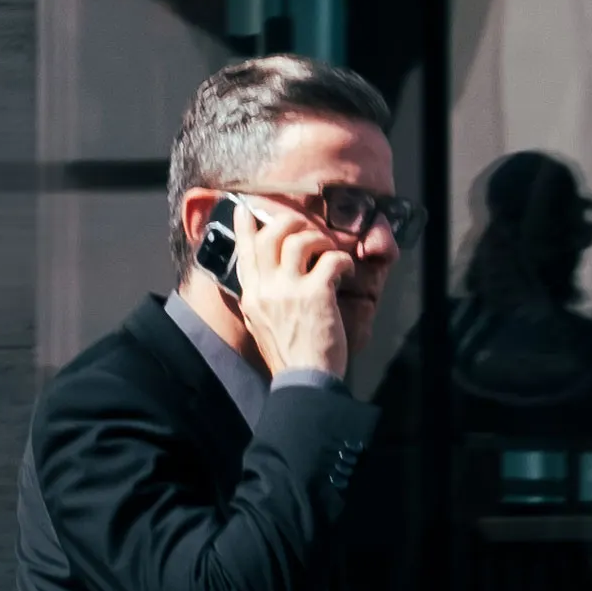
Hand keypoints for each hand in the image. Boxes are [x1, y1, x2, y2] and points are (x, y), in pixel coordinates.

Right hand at [234, 199, 355, 384]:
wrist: (304, 381)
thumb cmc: (288, 356)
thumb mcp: (261, 325)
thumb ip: (260, 299)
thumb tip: (262, 279)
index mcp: (251, 296)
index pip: (245, 251)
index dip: (245, 226)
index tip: (244, 209)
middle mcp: (266, 289)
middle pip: (271, 235)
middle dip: (290, 222)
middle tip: (307, 227)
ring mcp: (289, 290)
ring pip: (299, 240)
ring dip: (320, 239)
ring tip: (330, 251)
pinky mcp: (316, 294)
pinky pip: (331, 259)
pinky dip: (343, 260)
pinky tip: (347, 270)